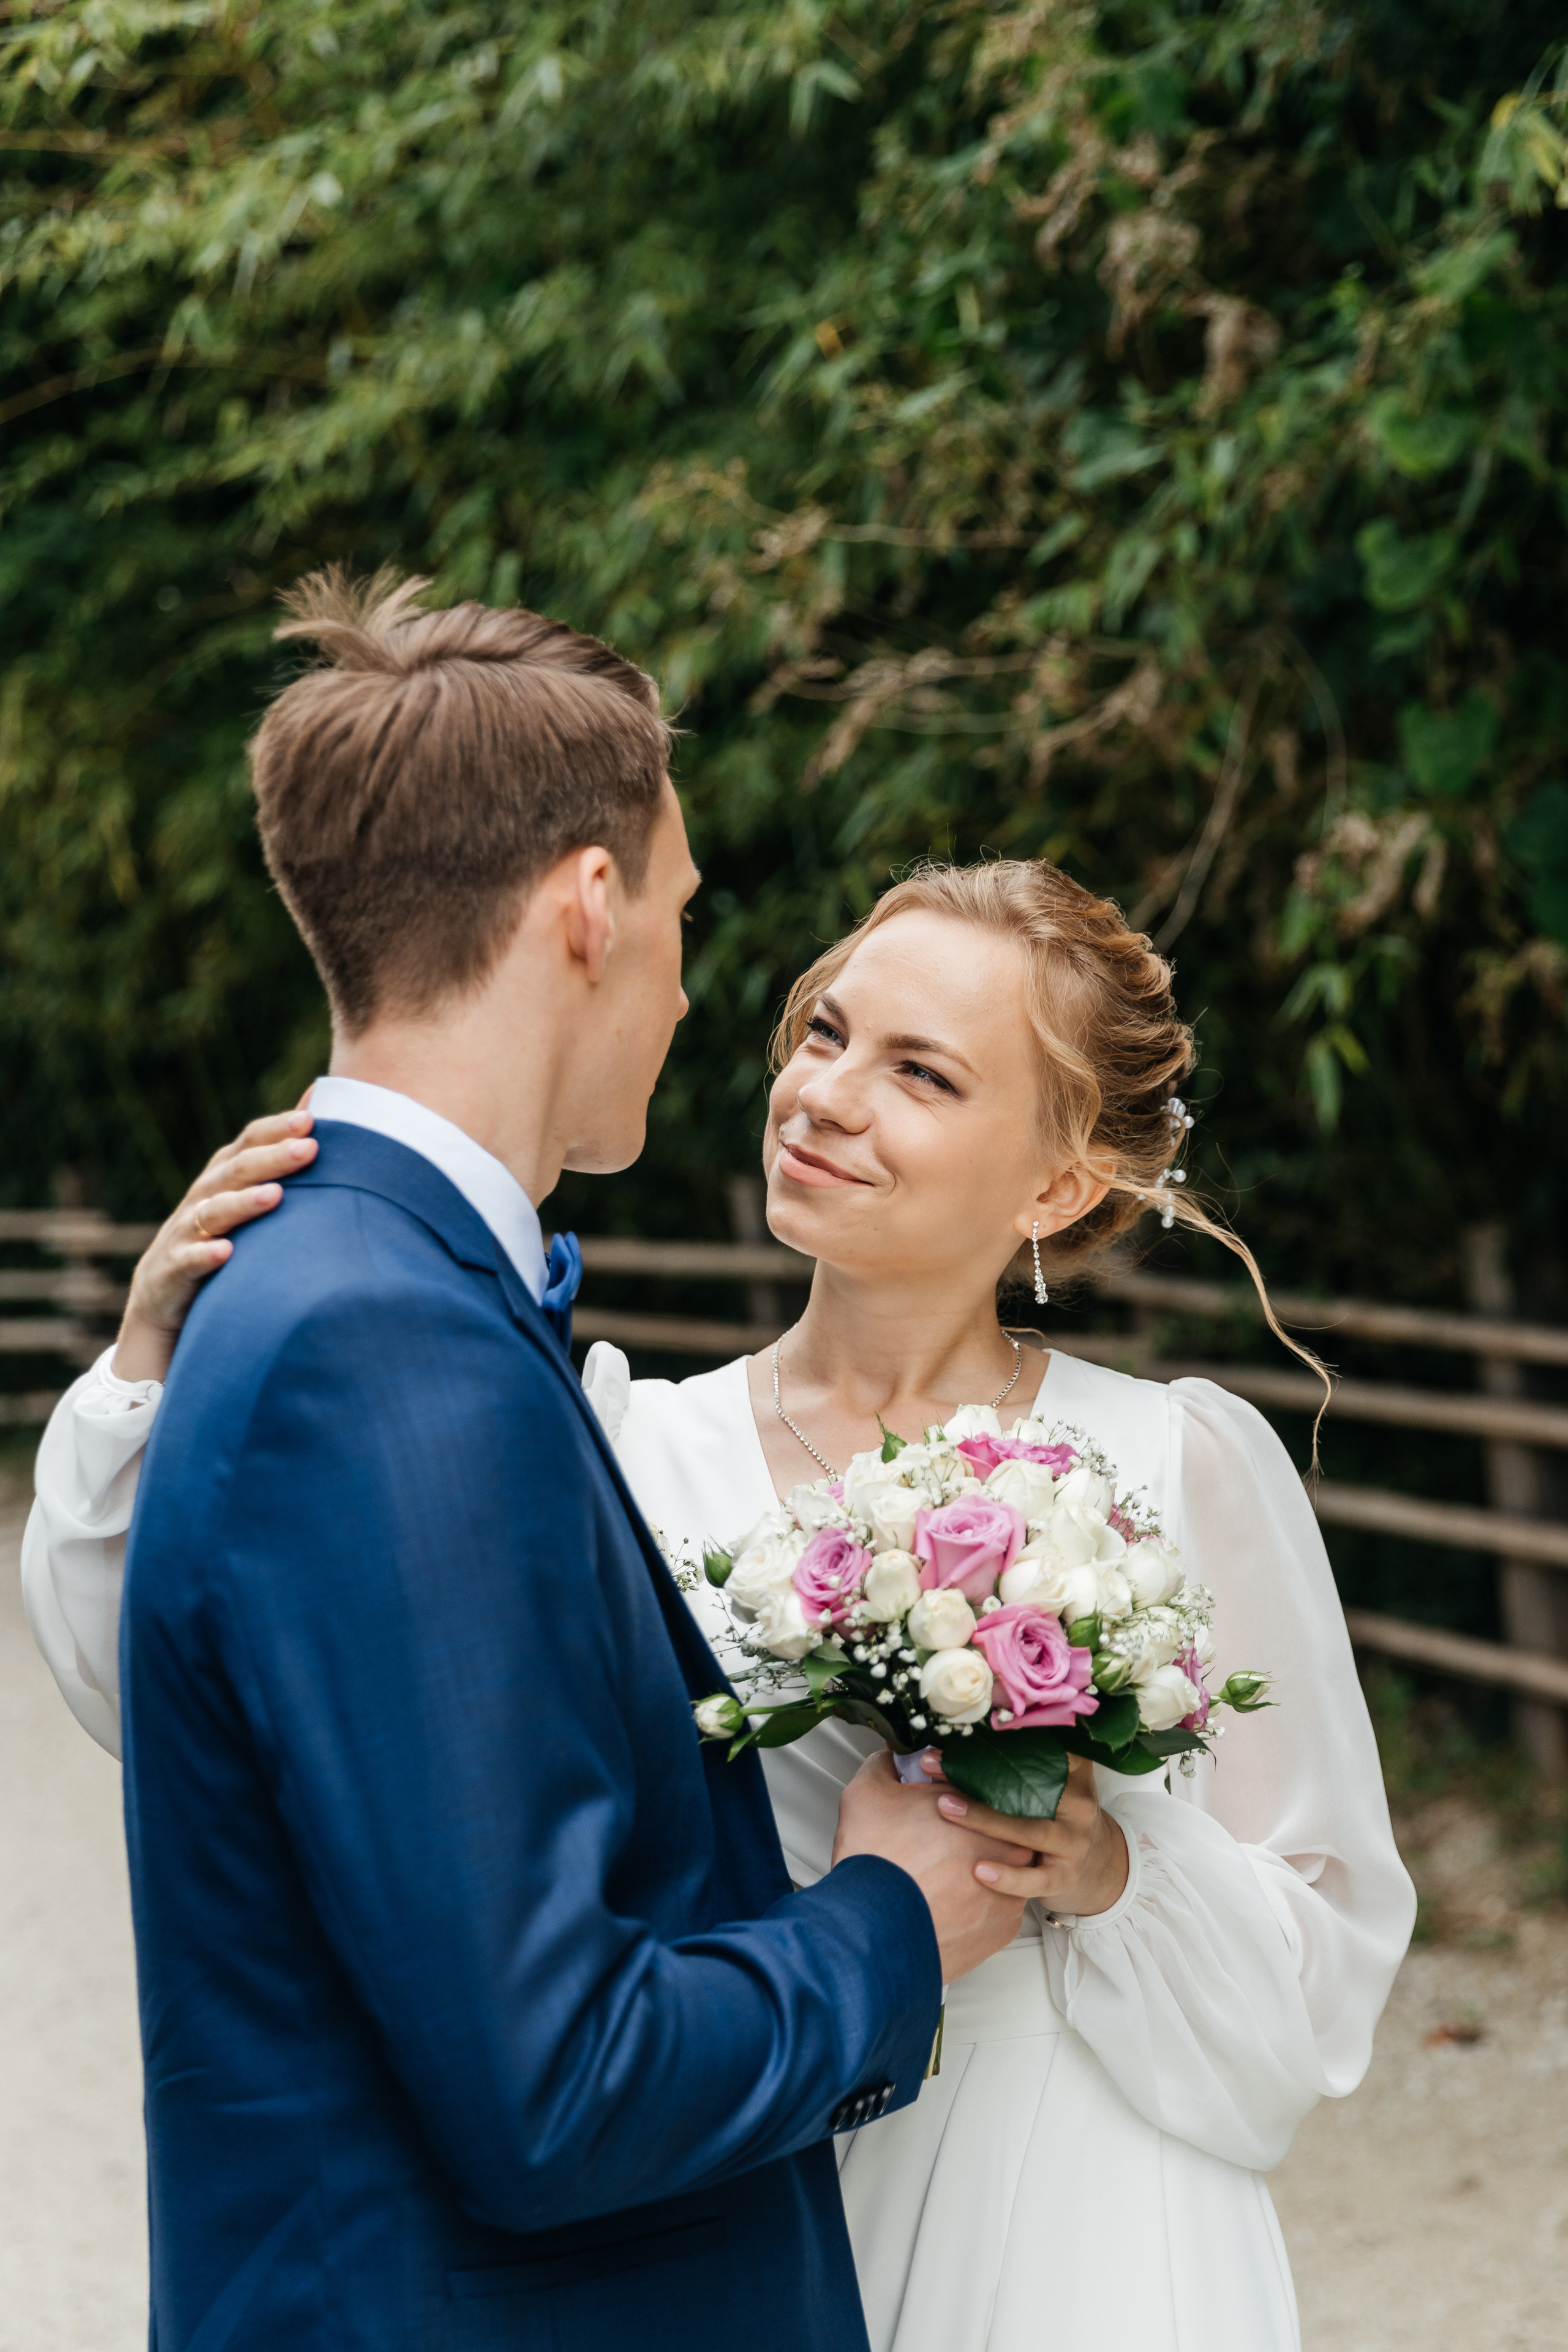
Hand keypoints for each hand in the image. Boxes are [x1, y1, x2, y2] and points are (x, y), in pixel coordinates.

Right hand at [112, 1109, 317, 1382]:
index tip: (311, 1119)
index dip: (275, 1129)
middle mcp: (201, 1200)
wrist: (162, 1302)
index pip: (246, 1144)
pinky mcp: (171, 1272)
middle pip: (235, 1172)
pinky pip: (187, 1261)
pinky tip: (226, 1252)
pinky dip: (205, 1255)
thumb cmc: (220, 1246)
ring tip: (275, 1196)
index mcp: (221, 1180)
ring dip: (243, 1203)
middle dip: (272, 1159)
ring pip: (212, 1212)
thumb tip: (319, 1124)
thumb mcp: (245, 1207)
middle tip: (308, 1148)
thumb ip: (277, 1171)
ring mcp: (183, 1235)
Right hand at [832, 1750, 1030, 1981]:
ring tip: (944, 1878)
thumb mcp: (868, 1794)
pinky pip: (996, 1912)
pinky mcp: (1004, 1929)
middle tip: (943, 1843)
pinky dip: (977, 1909)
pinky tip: (951, 1905)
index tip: (939, 1807)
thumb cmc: (878, 1866)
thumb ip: (883, 1766)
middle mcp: (1008, 1849)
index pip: (980, 1794)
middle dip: (973, 1837)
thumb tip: (888, 1761)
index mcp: (983, 1810)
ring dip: (978, 1874)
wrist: (875, 1930)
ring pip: (1003, 1875)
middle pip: (998, 1834)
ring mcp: (1011, 1891)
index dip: (956, 1799)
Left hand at [924, 1750, 1127, 1916]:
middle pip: (1027, 1786)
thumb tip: (954, 1740)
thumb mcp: (1054, 1784)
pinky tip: (978, 1871)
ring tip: (944, 1808)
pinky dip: (1009, 1877)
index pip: (1038, 1746)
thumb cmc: (1059, 1815)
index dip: (998, 1738)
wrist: (1100, 1866)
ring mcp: (1075, 1841)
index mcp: (1075, 1770)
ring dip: (983, 1819)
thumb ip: (1020, 1764)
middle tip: (933, 1765)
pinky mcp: (1066, 1876)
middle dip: (977, 1775)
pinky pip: (1036, 1879)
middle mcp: (1079, 1803)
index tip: (961, 1730)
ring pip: (1029, 1830)